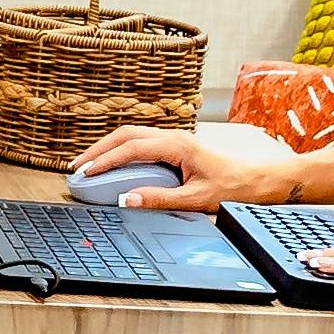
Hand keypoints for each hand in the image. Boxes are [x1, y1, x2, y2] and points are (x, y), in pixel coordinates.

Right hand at [71, 125, 267, 212]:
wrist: (256, 180)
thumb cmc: (232, 186)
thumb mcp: (196, 199)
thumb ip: (160, 198)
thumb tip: (129, 199)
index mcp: (177, 145)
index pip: (131, 148)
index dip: (106, 160)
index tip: (87, 173)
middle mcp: (173, 137)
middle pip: (125, 134)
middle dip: (98, 149)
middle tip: (78, 167)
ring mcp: (173, 140)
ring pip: (131, 135)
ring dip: (108, 148)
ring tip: (88, 165)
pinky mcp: (174, 147)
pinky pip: (141, 142)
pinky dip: (121, 150)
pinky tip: (112, 163)